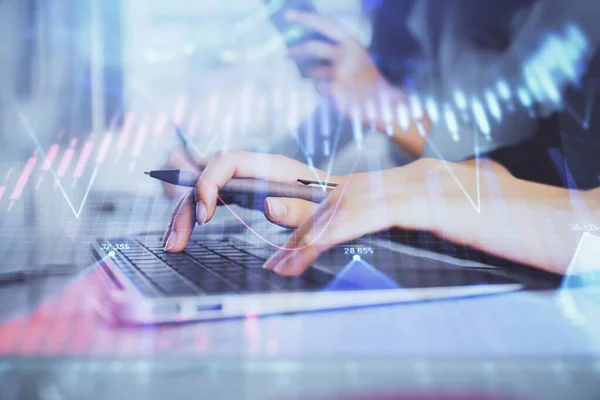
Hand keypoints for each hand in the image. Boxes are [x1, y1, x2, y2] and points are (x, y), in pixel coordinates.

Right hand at [162, 151, 342, 251]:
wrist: (340, 198)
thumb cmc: (332, 202)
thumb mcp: (321, 210)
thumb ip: (298, 210)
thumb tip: (269, 207)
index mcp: (270, 166)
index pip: (226, 161)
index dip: (208, 183)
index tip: (205, 216)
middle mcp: (253, 170)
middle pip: (207, 177)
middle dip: (187, 207)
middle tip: (176, 242)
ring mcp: (246, 180)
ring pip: (203, 189)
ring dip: (184, 214)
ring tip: (172, 244)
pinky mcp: (243, 193)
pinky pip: (211, 199)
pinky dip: (194, 216)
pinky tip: (184, 235)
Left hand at [263, 158, 598, 275]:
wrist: (566, 225)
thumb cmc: (514, 230)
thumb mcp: (458, 223)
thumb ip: (422, 220)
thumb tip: (397, 228)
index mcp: (417, 180)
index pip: (355, 192)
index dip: (318, 212)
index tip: (291, 236)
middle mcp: (415, 175)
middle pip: (344, 194)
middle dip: (304, 223)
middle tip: (277, 252)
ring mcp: (425, 183)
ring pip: (352, 201)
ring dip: (312, 231)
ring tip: (284, 259)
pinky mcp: (436, 200)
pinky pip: (376, 212)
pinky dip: (340, 228)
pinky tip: (317, 243)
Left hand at [286, 11, 399, 118]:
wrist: (381, 102)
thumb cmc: (365, 79)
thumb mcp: (355, 57)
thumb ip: (336, 50)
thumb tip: (306, 45)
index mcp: (351, 43)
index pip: (325, 24)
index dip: (305, 18)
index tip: (288, 16)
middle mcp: (346, 55)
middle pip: (312, 47)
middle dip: (296, 50)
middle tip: (288, 54)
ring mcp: (340, 72)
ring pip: (313, 71)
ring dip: (314, 76)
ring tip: (327, 81)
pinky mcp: (335, 89)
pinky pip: (318, 88)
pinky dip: (323, 90)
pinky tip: (336, 93)